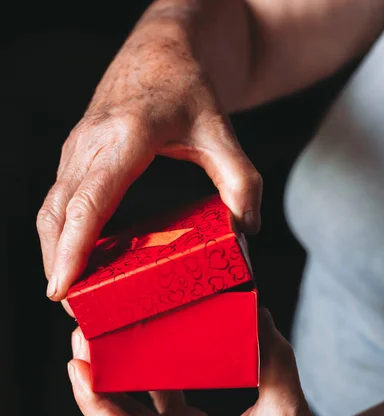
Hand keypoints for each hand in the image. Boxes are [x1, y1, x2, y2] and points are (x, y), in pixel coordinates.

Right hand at [37, 14, 261, 302]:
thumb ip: (242, 180)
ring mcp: (77, 149)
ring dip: (55, 252)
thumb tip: (248, 228)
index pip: (87, 204)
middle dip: (58, 265)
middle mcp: (90, 145)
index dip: (71, 250)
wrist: (160, 51)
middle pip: (57, 215)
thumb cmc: (188, 86)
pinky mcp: (76, 155)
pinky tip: (77, 257)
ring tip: (71, 292)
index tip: (61, 288)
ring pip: (50, 210)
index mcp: (124, 139)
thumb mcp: (222, 130)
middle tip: (74, 310)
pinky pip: (58, 200)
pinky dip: (61, 233)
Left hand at [67, 310, 337, 415]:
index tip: (77, 366)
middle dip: (92, 383)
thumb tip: (258, 316)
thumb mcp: (290, 415)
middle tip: (82, 335)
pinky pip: (156, 406)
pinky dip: (144, 380)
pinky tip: (142, 351)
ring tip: (101, 340)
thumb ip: (275, 365)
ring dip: (112, 381)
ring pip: (132, 413)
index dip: (95, 403)